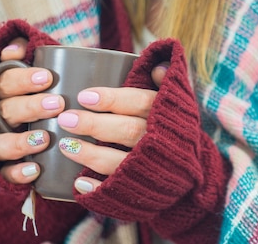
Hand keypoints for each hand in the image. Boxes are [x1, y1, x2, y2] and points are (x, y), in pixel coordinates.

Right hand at [0, 38, 64, 184]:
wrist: (34, 134)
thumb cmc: (41, 93)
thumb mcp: (36, 72)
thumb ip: (27, 54)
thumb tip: (17, 48)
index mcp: (1, 92)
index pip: (4, 81)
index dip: (23, 78)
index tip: (48, 77)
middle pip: (5, 110)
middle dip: (31, 107)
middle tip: (57, 104)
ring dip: (19, 142)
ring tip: (44, 139)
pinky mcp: (0, 168)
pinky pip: (3, 173)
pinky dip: (17, 173)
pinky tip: (35, 170)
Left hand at [57, 63, 169, 194]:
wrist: (192, 173)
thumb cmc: (173, 129)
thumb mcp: (176, 104)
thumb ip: (165, 84)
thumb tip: (158, 67)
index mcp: (166, 114)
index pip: (140, 102)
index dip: (112, 99)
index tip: (84, 96)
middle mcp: (161, 141)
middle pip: (127, 130)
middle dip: (95, 124)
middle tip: (66, 118)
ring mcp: (151, 167)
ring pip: (119, 161)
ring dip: (90, 154)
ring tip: (65, 144)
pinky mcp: (143, 190)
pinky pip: (119, 191)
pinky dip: (99, 188)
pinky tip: (79, 183)